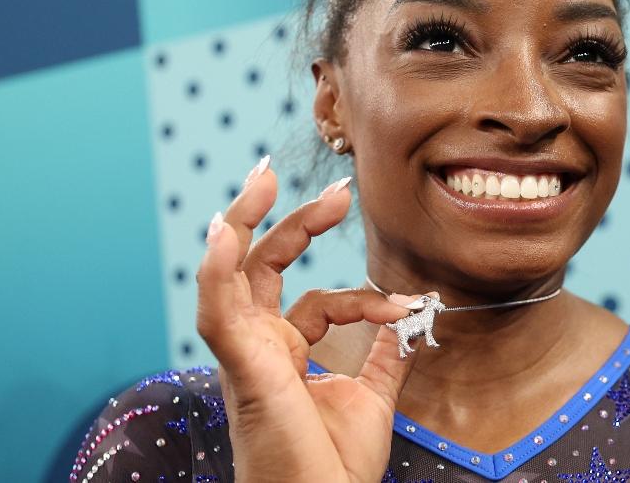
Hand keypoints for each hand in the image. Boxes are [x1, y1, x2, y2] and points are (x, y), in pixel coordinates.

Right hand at [196, 157, 423, 482]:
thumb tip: (413, 317)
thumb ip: (387, 356)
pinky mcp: (242, 366)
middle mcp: (260, 347)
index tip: (407, 306)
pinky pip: (216, 310)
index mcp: (287, 355)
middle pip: (265, 267)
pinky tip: (223, 233)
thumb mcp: (372, 400)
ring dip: (244, 222)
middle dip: (297, 221)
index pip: (321, 300)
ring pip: (229, 273)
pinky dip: (217, 269)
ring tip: (265, 176)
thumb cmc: (333, 469)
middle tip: (341, 192)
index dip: (366, 297)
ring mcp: (246, 354)